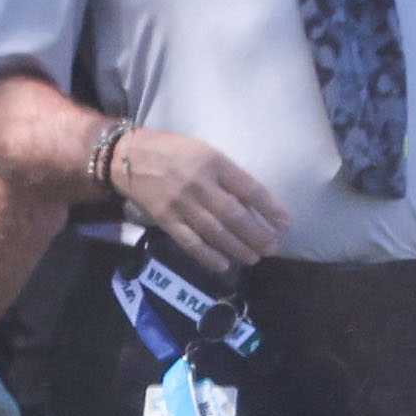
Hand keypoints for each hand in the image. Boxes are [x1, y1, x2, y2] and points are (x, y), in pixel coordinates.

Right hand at [107, 126, 289, 268]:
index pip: (249, 189)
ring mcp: (181, 203)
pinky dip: (207, 255)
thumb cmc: (174, 151)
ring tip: (254, 258)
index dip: (270, 208)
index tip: (285, 223)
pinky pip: (190, 241)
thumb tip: (254, 203)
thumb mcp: (206, 152)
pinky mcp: (166, 219)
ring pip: (215, 232)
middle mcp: (199, 184)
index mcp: (214, 163)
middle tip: (272, 247)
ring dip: (238, 248)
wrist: (130, 156)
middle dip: (257, 234)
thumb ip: (227, 175)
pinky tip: (223, 265)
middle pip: (234, 215)